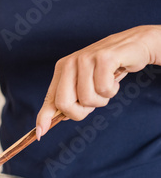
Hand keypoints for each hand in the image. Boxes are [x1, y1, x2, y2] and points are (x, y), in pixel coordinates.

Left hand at [36, 25, 160, 139]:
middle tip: (93, 102)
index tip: (40, 133)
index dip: (44, 118)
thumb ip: (70, 99)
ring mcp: (85, 59)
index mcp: (62, 69)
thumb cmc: (109, 69)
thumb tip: (54, 121)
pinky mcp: (104, 58)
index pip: (50, 99)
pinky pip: (103, 89)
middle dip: (80, 112)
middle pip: (63, 104)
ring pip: (87, 99)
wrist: (136, 44)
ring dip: (101, 100)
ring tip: (107, 85)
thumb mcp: (86, 84)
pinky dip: (112, 90)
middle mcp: (70, 63)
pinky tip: (115, 77)